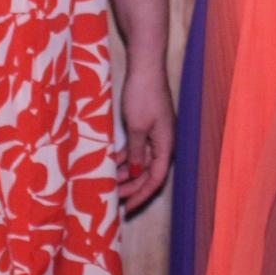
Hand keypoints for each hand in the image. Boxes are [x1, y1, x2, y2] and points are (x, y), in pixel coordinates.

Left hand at [117, 55, 174, 212]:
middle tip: (113, 197)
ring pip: (141, 161)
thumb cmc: (143, 95)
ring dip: (127, 172)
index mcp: (166, 145)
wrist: (145, 67)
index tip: (127, 207)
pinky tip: (111, 163)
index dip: (142, 194)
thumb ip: (136, 152)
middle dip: (132, 186)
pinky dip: (125, 157)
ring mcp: (155, 133)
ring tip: (109, 182)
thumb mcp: (137, 127)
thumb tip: (135, 173)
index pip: (157, 178)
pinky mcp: (146, 125)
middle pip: (149, 172)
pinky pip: (137, 148)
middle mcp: (163, 142)